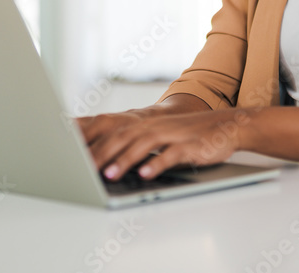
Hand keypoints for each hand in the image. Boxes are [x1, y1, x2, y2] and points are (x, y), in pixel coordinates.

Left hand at [80, 108, 249, 180]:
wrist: (227, 126)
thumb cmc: (189, 136)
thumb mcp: (161, 137)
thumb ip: (136, 147)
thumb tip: (107, 163)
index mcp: (145, 124)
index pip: (112, 131)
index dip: (92, 141)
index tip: (72, 153)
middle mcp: (155, 126)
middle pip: (122, 137)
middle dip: (101, 153)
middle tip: (83, 169)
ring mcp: (172, 134)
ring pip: (143, 144)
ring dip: (124, 159)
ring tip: (109, 174)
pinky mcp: (189, 146)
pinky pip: (170, 155)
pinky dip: (157, 164)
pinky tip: (145, 174)